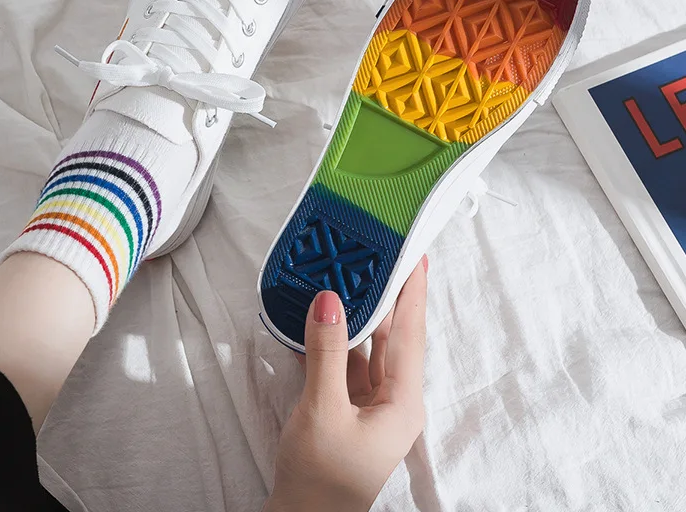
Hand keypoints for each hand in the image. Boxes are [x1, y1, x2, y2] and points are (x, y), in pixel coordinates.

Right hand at [265, 256, 428, 511]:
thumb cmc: (320, 477)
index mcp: (402, 401)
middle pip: (392, 336)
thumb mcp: (322, 410)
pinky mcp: (348, 410)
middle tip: (377, 255)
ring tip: (346, 277)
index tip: (414, 253)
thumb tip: (330, 298)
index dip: (413, 291)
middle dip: (386, 295)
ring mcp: (371, 405)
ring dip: (356, 316)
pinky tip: (317, 321)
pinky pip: (345, 365)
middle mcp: (394, 399)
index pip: (410, 332)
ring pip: (367, 348)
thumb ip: (327, 352)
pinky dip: (332, 342)